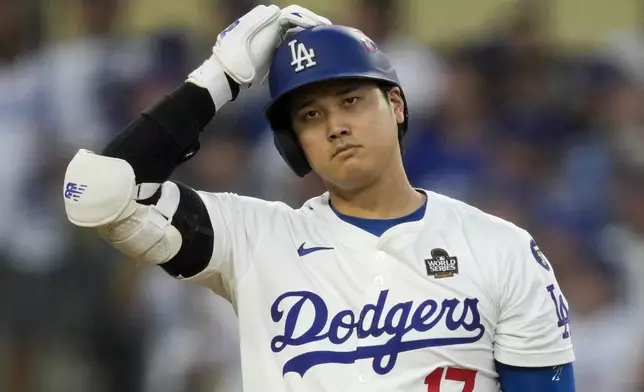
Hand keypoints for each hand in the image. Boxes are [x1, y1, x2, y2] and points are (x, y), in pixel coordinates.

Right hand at [187, 5, 329, 107]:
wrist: (232, 69)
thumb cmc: (245, 72)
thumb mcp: (266, 65)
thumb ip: (277, 61)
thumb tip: (290, 73)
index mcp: (268, 32)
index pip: (291, 27)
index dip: (306, 31)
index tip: (320, 40)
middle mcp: (268, 21)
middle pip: (296, 18)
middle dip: (312, 24)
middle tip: (327, 31)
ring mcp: (269, 18)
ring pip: (297, 15)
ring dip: (312, 21)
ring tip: (326, 27)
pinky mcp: (271, 20)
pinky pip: (293, 17)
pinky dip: (306, 21)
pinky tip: (318, 28)